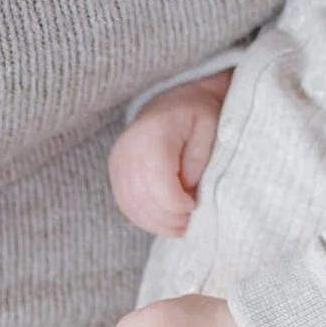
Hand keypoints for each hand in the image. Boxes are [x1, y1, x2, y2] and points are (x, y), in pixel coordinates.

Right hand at [108, 72, 232, 237]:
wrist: (174, 99)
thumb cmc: (196, 113)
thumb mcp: (209, 127)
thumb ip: (198, 158)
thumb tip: (187, 190)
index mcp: (154, 135)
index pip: (158, 181)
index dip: (176, 203)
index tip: (194, 206)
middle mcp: (129, 148)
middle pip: (143, 197)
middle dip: (168, 218)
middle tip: (189, 224)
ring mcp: (118, 160)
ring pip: (131, 204)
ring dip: (156, 222)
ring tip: (180, 227)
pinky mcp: (116, 170)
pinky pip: (125, 203)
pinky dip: (144, 218)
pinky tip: (164, 222)